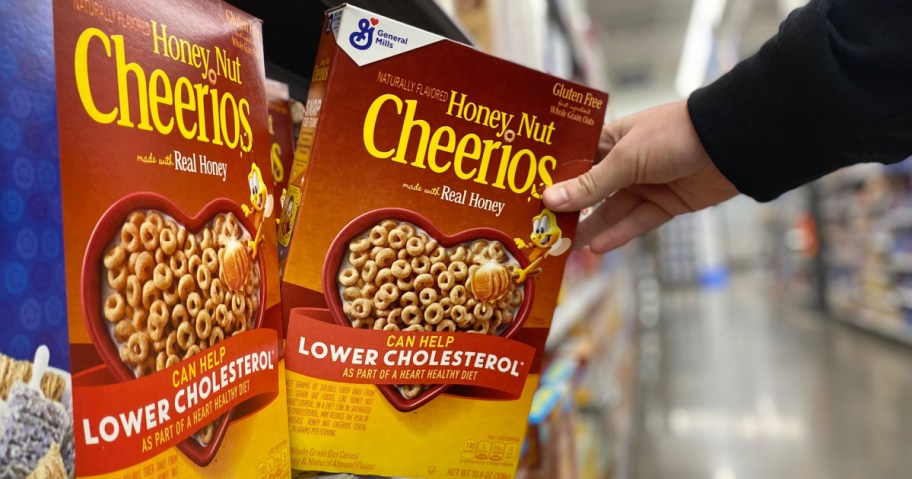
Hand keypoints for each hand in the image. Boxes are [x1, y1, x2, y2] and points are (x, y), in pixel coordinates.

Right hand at [542, 101, 737, 252]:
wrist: (731, 142)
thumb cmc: (674, 135)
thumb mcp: (626, 158)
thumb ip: (591, 184)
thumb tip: (550, 200)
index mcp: (610, 139)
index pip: (574, 160)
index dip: (553, 178)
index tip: (527, 197)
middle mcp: (624, 163)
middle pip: (589, 190)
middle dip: (568, 209)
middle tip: (541, 230)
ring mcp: (645, 185)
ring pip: (610, 211)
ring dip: (589, 228)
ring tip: (563, 247)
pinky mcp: (665, 205)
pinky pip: (636, 223)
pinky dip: (619, 234)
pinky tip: (597, 247)